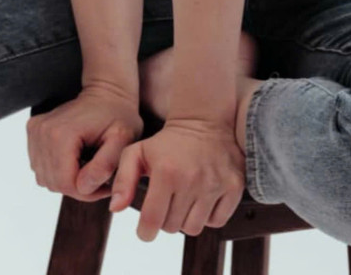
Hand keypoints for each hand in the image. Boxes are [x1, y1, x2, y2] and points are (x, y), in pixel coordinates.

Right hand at [27, 83, 143, 200]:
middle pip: (55, 183)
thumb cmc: (118, 115)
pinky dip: (57, 170)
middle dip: (79, 186)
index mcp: (62, 134)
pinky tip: (74, 159)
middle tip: (100, 176)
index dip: (88, 191)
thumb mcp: (123, 139)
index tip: (106, 182)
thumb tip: (83, 187)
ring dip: (67, 179)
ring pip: (46, 178)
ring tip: (88, 166)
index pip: (66, 184)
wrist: (106, 92)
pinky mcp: (33, 131)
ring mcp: (35, 130)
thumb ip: (105, 165)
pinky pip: (40, 168)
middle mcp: (42, 132)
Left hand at [109, 117, 244, 240]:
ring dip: (186, 219)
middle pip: (172, 227)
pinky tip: (202, 198)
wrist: (205, 119)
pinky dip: (208, 216)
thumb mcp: (137, 152)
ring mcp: (215, 184)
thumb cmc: (167, 140)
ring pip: (194, 228)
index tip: (146, 226)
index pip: (152, 222)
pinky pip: (217, 221)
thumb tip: (116, 208)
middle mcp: (192, 180)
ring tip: (184, 199)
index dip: (145, 231)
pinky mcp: (234, 186)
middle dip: (165, 219)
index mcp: (166, 172)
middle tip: (167, 201)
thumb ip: (123, 180)